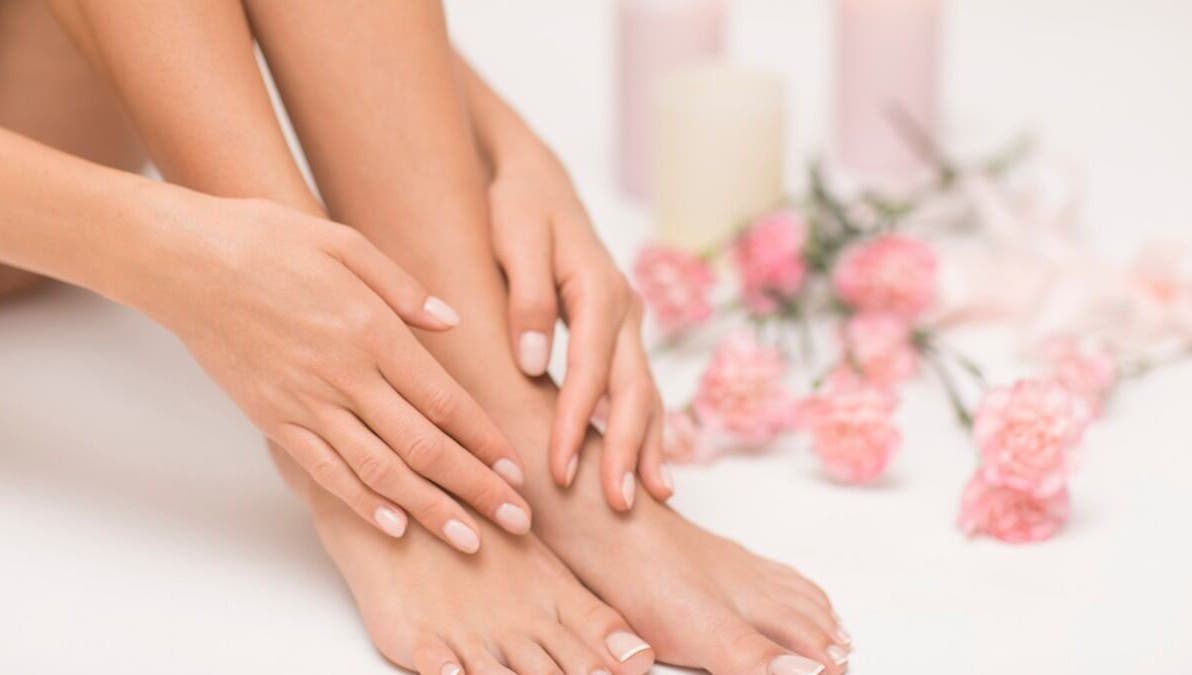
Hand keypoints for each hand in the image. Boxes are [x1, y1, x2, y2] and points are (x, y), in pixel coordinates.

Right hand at [147, 196, 530, 551]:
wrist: (181, 261)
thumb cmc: (265, 240)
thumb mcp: (344, 242)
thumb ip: (403, 288)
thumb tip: (451, 323)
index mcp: (372, 331)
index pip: (445, 400)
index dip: (485, 440)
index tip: (517, 470)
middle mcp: (345, 375)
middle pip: (423, 446)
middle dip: (476, 488)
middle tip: (517, 521)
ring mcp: (306, 402)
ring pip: (379, 470)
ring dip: (430, 509)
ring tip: (471, 540)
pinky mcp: (272, 418)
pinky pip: (323, 471)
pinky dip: (361, 502)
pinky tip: (395, 526)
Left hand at [487, 147, 670, 509]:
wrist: (537, 180)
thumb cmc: (518, 207)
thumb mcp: (513, 238)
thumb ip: (526, 297)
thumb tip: (532, 362)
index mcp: (598, 287)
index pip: (590, 368)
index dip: (577, 421)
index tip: (561, 468)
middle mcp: (625, 308)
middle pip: (634, 388)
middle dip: (628, 448)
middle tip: (618, 504)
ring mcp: (629, 322)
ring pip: (646, 392)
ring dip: (649, 445)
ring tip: (651, 498)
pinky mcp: (621, 333)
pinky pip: (639, 386)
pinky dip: (647, 428)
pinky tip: (648, 465)